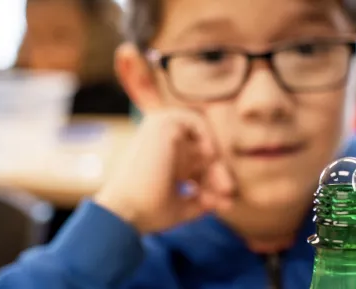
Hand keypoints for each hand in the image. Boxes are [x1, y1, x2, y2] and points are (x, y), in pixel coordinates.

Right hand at [94, 109, 235, 233]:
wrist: (126, 211)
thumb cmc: (148, 212)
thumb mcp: (181, 208)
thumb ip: (202, 202)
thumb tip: (226, 202)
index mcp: (164, 163)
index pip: (200, 166)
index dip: (214, 182)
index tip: (224, 202)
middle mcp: (162, 147)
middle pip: (203, 153)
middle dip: (219, 173)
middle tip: (229, 192)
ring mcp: (159, 133)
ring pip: (202, 139)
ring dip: (215, 159)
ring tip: (223, 183)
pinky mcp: (160, 124)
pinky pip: (196, 120)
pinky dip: (207, 136)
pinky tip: (210, 158)